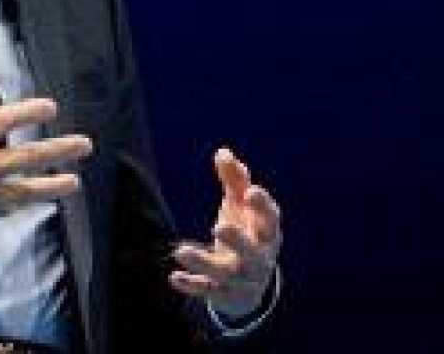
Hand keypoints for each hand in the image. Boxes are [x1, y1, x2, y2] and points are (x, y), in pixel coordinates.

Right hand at [0, 97, 91, 238]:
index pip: (1, 121)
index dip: (29, 113)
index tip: (50, 108)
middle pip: (25, 158)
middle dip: (58, 151)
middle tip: (82, 145)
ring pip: (24, 190)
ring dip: (53, 185)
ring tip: (73, 181)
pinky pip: (6, 207)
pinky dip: (23, 201)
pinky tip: (38, 196)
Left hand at [168, 147, 283, 320]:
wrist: (251, 284)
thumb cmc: (247, 232)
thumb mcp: (242, 208)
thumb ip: (235, 181)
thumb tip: (222, 152)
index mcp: (266, 233)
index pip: (270, 220)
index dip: (263, 206)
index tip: (252, 191)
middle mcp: (257, 257)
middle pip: (251, 252)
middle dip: (238, 241)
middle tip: (220, 226)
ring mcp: (240, 277)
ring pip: (224, 273)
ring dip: (203, 262)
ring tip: (180, 250)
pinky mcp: (222, 291)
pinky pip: (207, 290)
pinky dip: (192, 285)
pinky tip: (173, 277)